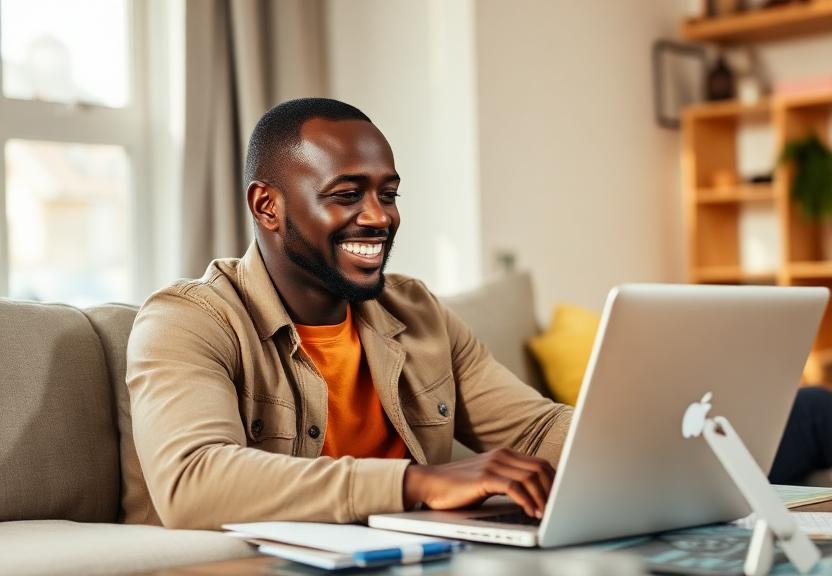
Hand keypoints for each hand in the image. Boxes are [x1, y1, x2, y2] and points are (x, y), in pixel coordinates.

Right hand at [402, 448, 554, 517]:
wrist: (429, 483)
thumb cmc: (458, 486)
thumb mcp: (488, 479)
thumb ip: (508, 480)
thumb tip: (534, 495)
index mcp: (505, 454)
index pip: (540, 464)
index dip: (555, 481)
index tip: (560, 499)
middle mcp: (502, 456)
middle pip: (540, 468)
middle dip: (554, 490)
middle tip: (557, 508)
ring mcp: (493, 465)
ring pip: (530, 477)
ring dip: (542, 498)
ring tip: (545, 514)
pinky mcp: (484, 477)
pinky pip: (514, 487)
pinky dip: (527, 501)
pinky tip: (529, 512)